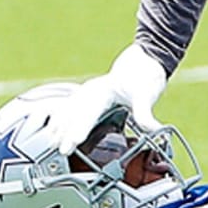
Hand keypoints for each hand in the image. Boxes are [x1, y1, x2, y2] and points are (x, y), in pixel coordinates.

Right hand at [48, 42, 167, 154]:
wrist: (145, 58)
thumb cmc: (145, 75)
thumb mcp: (147, 94)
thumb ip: (146, 113)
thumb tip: (155, 130)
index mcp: (105, 90)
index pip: (90, 111)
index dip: (81, 128)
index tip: (74, 141)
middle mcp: (93, 90)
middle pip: (76, 112)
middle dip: (67, 131)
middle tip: (60, 149)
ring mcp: (89, 91)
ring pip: (70, 109)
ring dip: (61, 126)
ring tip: (52, 142)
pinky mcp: (90, 95)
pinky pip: (71, 107)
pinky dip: (63, 118)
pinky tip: (55, 129)